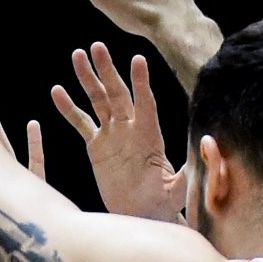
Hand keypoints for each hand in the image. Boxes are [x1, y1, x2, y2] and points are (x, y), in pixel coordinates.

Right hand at [52, 43, 183, 222]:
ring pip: (98, 100)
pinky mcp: (97, 146)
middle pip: (118, 93)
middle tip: (96, 46)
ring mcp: (113, 135)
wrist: (141, 215)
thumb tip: (204, 150)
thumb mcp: (177, 191)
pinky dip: (69, 108)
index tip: (138, 61)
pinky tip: (57, 91)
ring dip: (87, 78)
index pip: (145, 104)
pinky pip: (81, 123)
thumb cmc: (163, 205)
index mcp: (150, 136)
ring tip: (77, 55)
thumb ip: (187, 174)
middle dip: (107, 70)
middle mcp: (131, 129)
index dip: (141, 83)